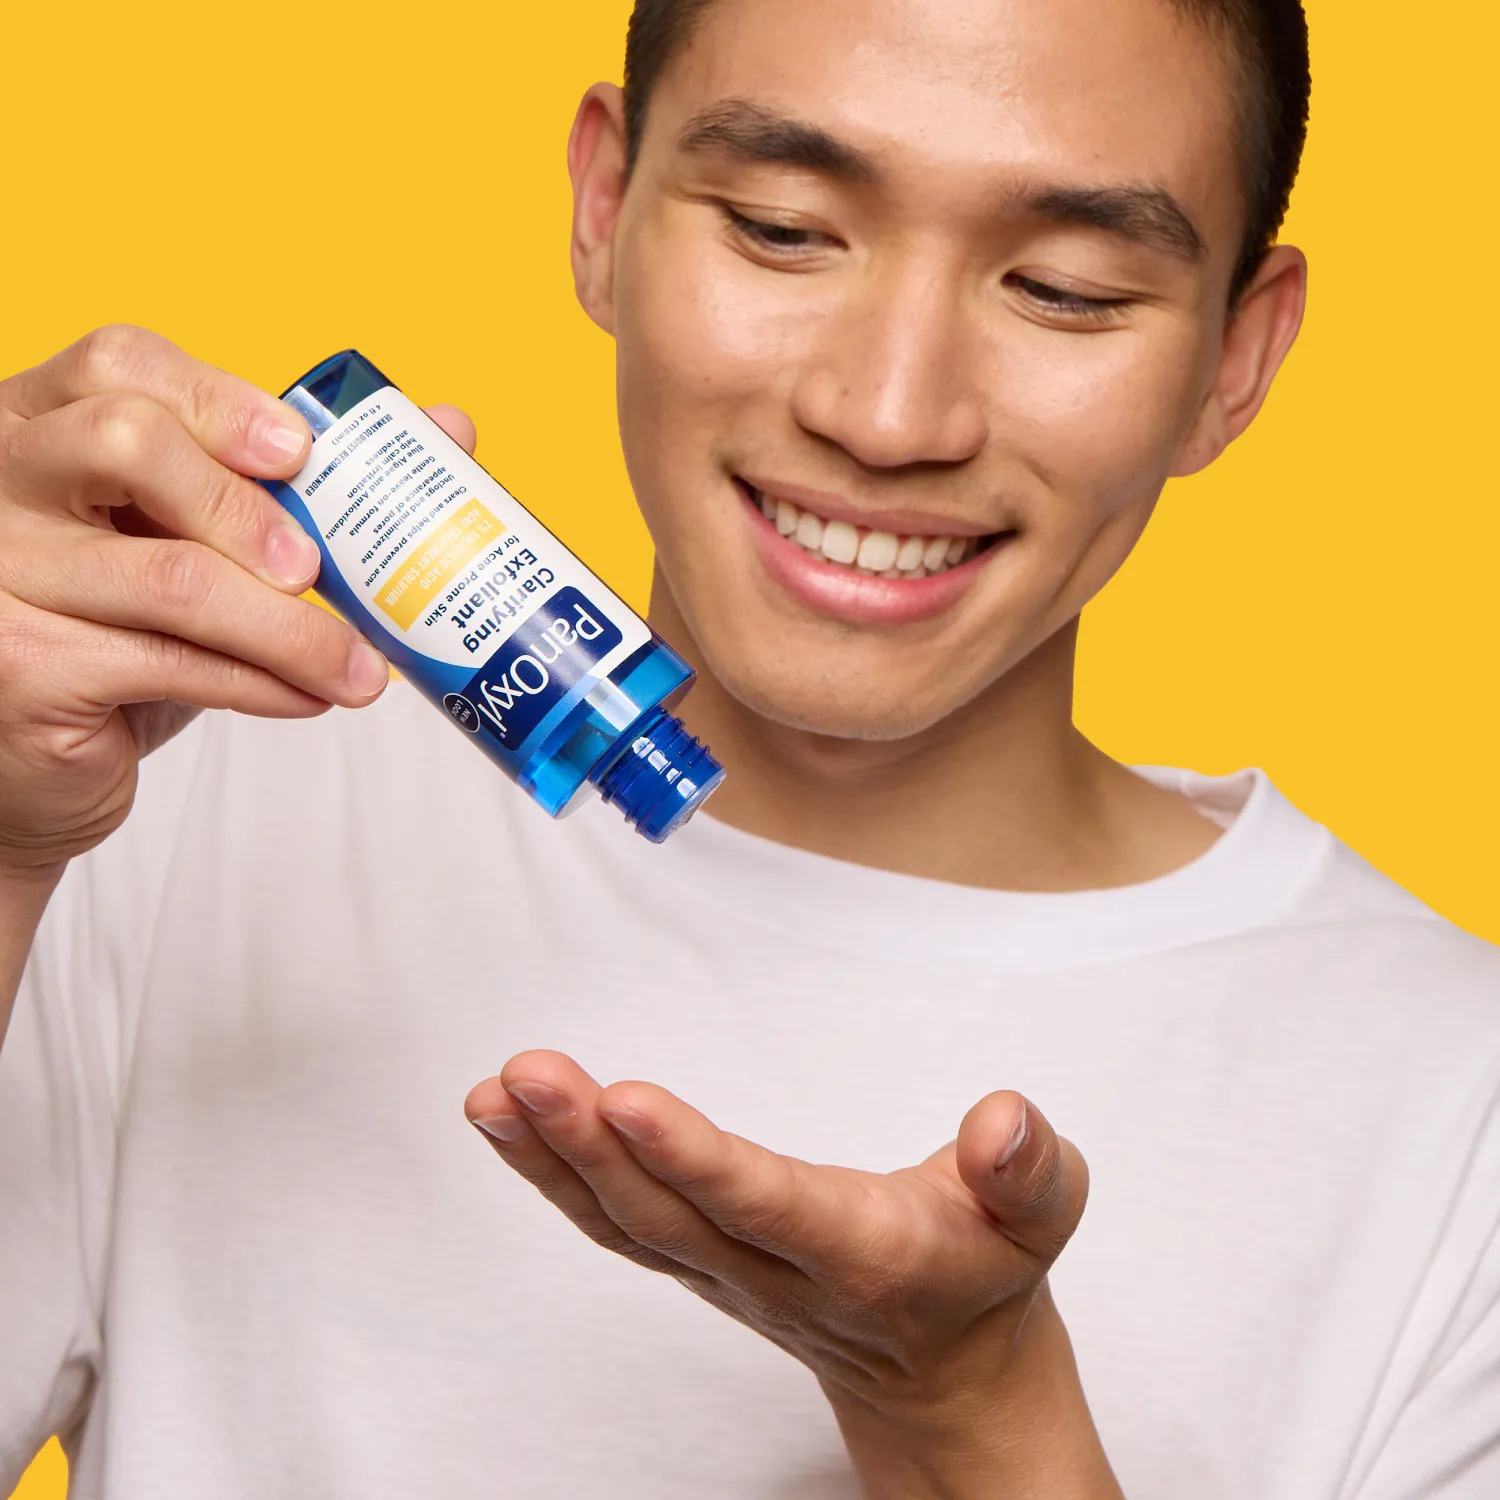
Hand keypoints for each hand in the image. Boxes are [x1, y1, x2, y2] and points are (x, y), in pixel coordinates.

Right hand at [0, 325, 474, 876]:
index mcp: (44, 419)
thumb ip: (304, 486)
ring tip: (359, 670)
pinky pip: (167, 663)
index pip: (121, 365)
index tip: (301, 453)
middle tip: (317, 569)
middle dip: (248, 508)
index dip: (220, 400)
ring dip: (291, 630)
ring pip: (171, 577)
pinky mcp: (18, 662)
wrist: (46, 758)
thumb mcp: (201, 545)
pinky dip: (260, 683)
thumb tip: (447, 428)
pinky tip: (307, 697)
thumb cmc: (129, 631)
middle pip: (129, 442)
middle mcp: (3, 476)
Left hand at [465, 1051, 1121, 1498]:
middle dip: (593, 1146)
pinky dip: (557, 1175)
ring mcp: (727, 1276)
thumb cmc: (988, 1267)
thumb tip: (1001, 1118)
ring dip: (554, 1160)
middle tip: (529, 1073)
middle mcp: (780, 1275)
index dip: (695, 1159)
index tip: (625, 1099)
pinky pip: (619, 1224)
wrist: (948, 1371)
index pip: (769, 1206)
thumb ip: (1027, 1170)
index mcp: (866, 1255)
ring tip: (495, 1093)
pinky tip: (509, 1120)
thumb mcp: (1042, 1216)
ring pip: (629, 1224)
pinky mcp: (700, 1263)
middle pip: (673, 1217)